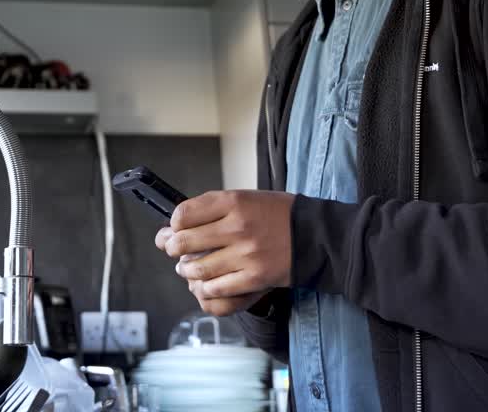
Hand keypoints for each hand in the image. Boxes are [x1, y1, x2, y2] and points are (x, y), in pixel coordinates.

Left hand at [155, 190, 294, 315]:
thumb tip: (172, 228)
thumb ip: (210, 210)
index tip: (176, 228)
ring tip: (187, 268)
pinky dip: (205, 288)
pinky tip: (206, 283)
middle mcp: (238, 227)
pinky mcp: (255, 279)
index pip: (183, 214)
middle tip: (174, 250)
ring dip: (186, 271)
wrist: (316, 235)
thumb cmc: (276, 215)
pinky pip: (217, 289)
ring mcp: (246, 255)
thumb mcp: (244, 198)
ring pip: (197, 269)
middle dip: (172, 248)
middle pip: (184, 242)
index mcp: (233, 202)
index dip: (173, 224)